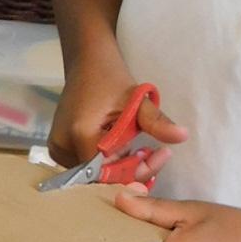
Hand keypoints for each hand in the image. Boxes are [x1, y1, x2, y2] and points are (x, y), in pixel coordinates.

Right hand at [47, 69, 186, 179]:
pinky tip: (124, 151)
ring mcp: (57, 150)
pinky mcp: (59, 148)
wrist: (87, 63)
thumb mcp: (138, 99)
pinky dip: (108, 163)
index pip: (110, 173)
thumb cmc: (111, 79)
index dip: (135, 171)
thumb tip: (183, 135)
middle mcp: (63, 146)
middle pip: (102, 177)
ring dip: (121, 168)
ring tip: (141, 150)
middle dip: (132, 171)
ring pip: (94, 175)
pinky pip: (86, 167)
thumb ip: (157, 122)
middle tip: (154, 154)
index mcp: (81, 135)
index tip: (158, 155)